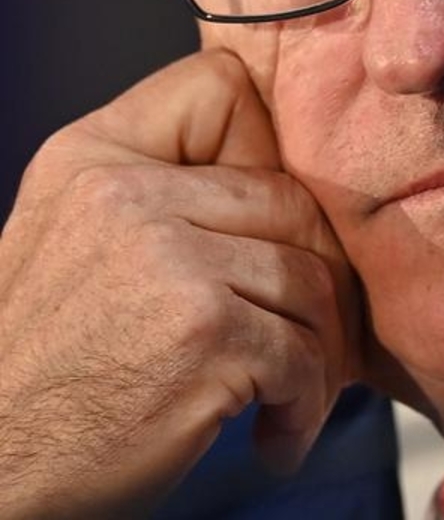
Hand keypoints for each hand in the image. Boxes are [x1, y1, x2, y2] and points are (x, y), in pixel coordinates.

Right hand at [0, 50, 360, 517]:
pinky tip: (277, 432)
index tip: (270, 225)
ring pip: (312, 279)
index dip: (268, 148)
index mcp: (93, 156)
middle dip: (318, 275)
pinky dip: (304, 405)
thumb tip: (280, 171)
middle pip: (294, 199)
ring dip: (319, 350)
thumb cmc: (49, 364)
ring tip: (294, 393)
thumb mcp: (75, 239)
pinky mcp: (204, 332)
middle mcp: (127, 194)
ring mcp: (169, 260)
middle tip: (310, 333)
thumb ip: (162, 188)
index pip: (224, 87)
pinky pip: (304, 353)